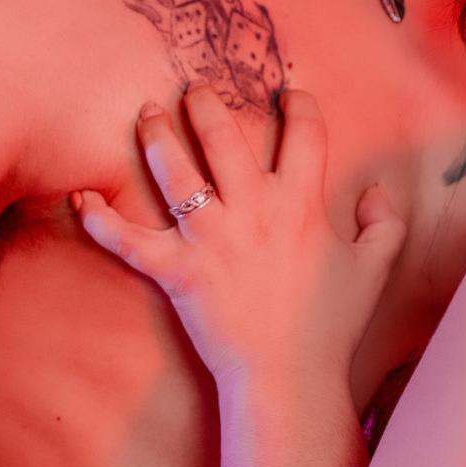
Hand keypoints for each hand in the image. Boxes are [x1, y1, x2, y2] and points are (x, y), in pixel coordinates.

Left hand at [73, 87, 406, 391]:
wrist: (288, 379)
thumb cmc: (331, 326)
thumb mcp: (374, 268)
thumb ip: (384, 223)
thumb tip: (374, 191)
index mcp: (301, 204)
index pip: (304, 133)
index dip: (298, 106)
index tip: (289, 95)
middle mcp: (252, 209)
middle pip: (223, 136)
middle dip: (206, 103)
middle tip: (195, 87)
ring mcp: (210, 238)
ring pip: (174, 171)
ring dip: (156, 135)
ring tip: (146, 113)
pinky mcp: (177, 271)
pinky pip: (129, 241)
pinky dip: (101, 221)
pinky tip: (81, 199)